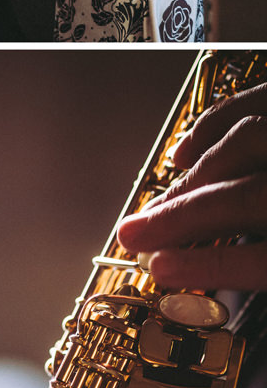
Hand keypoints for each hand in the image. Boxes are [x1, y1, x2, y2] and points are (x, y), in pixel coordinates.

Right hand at [117, 79, 266, 290]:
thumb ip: (266, 270)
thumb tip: (207, 287)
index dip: (213, 265)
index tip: (163, 271)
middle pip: (247, 197)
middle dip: (183, 217)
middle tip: (135, 235)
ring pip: (247, 141)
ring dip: (194, 176)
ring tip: (160, 202)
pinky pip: (255, 100)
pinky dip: (211, 125)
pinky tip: (184, 153)